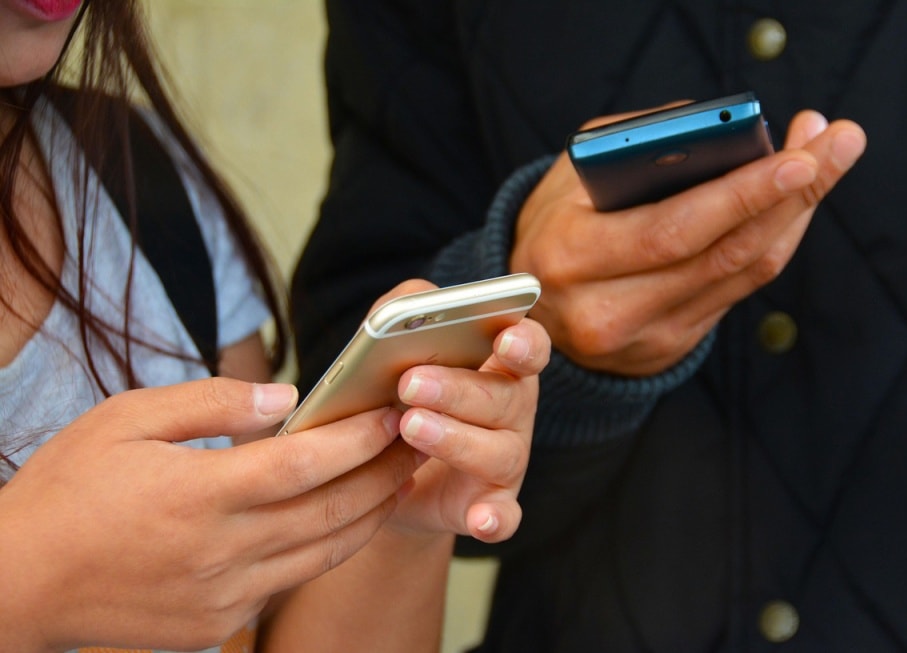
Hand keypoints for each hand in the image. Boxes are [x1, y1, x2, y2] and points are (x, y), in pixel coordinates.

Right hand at [0, 378, 419, 651]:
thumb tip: (284, 397)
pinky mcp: (217, 623)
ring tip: (397, 482)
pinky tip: (340, 522)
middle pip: (331, 511)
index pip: (306, 463)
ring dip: (369, 516)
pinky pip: (288, 581)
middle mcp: (221, 551)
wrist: (17, 585)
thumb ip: (210, 403)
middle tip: (417, 442)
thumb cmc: (66, 491)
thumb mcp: (125, 419)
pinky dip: (324, 549)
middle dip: (384, 475)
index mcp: (199, 494)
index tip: (393, 413)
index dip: (359, 439)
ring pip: (322, 553)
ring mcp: (223, 595)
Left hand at [371, 281, 550, 543]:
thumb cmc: (397, 396)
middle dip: (459, 389)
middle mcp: (514, 413)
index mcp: (501, 367)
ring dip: (457, 440)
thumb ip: (404, 312)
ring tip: (410, 427)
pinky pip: (504, 516)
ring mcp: (507, 462)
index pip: (528, 347)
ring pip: (499, 452)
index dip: (522, 342)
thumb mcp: (395, 349)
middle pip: (505, 398)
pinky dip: (496, 519)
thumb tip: (413, 301)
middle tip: (410, 383)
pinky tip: (480, 519)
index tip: (503, 339)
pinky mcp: (491, 506)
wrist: (380, 473)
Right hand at [511, 106, 866, 375]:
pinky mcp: (669, 348)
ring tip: (826, 161)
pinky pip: (738, 291)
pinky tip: (793, 204)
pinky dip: (773, 243)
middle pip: (722, 254)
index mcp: (571, 257)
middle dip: (791, 196)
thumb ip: (636, 145)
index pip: (672, 230)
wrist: (531, 308)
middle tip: (838, 144)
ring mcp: (642, 338)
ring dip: (795, 215)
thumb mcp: (572, 174)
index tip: (796, 158)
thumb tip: (722, 132)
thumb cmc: (555, 223)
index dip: (740, 197)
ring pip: (742, 274)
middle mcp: (606, 309)